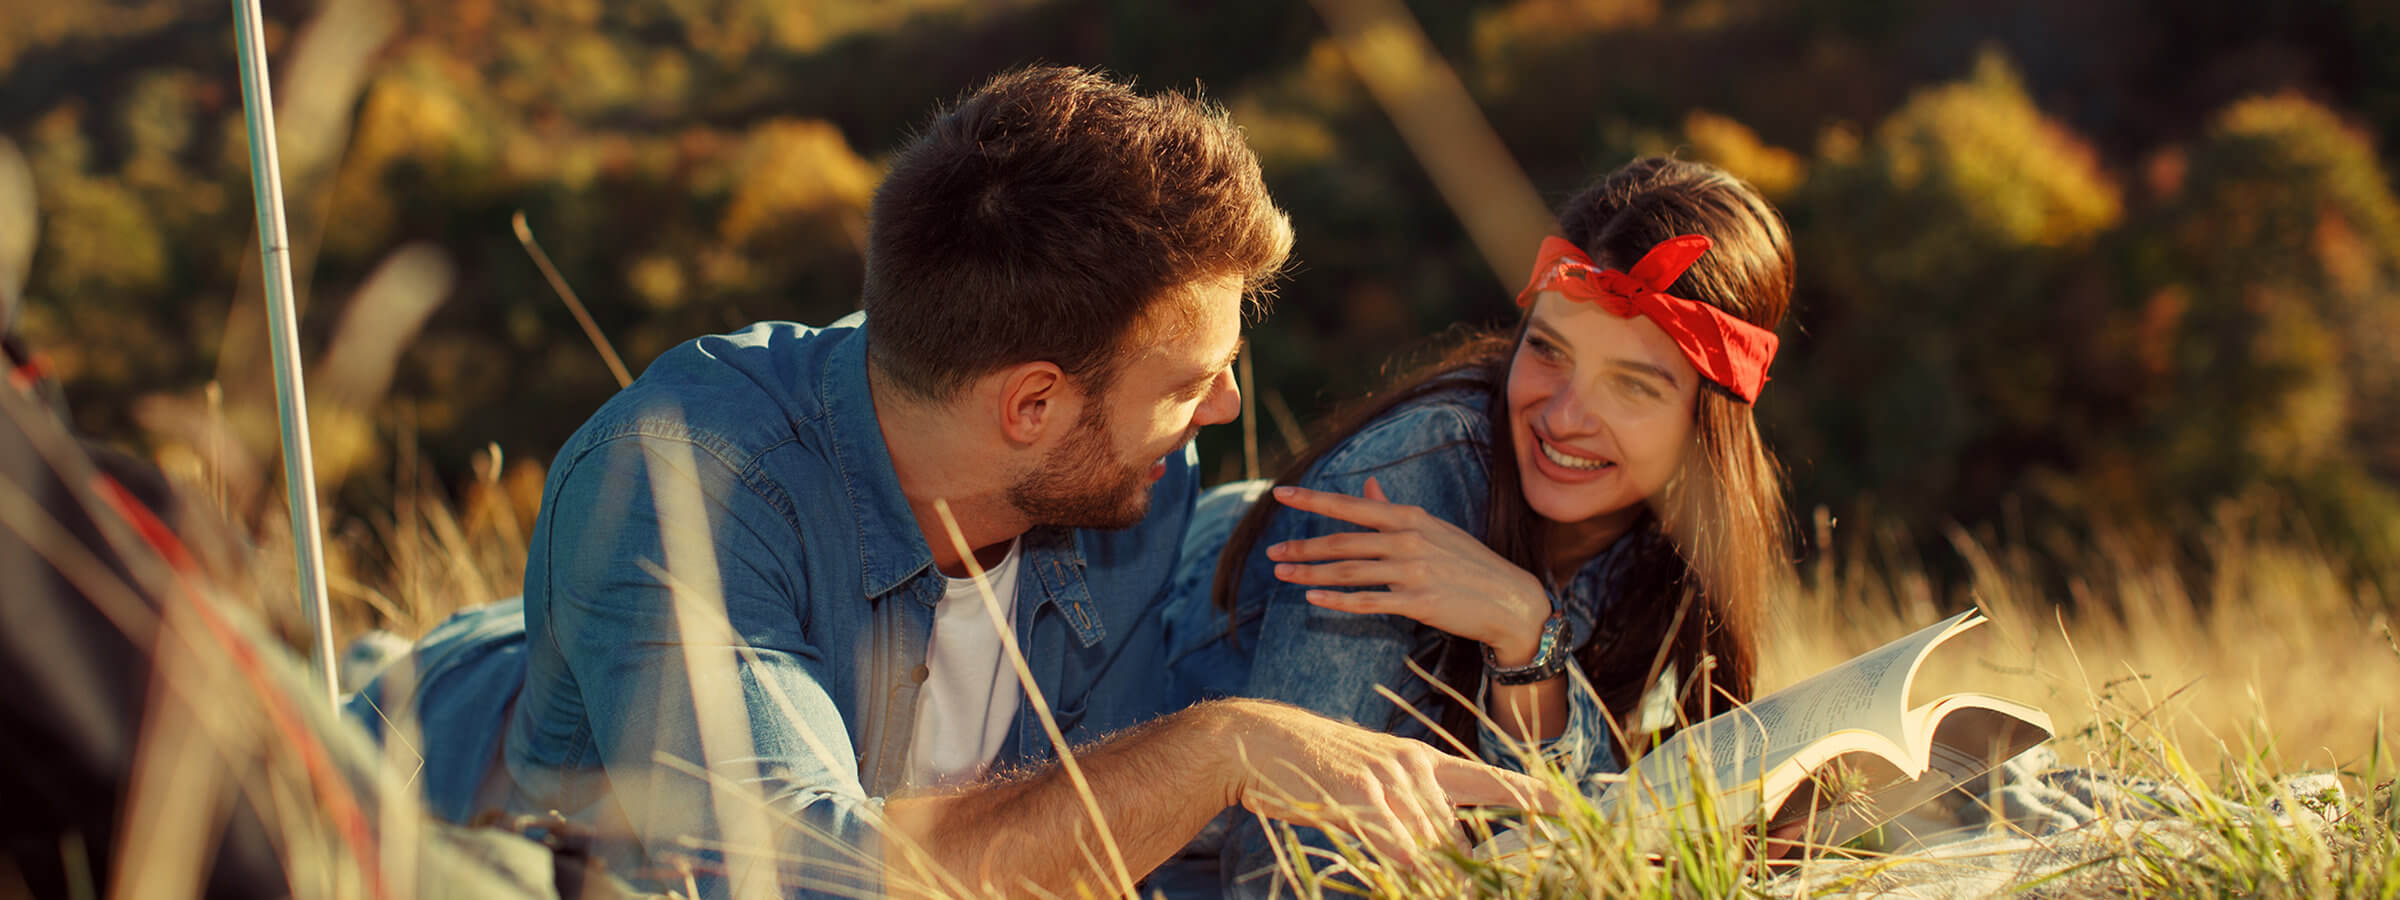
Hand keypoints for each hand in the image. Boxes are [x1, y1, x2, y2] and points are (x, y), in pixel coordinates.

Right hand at [1211, 700, 1560, 860]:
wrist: (1261, 740)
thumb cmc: (1315, 764)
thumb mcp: (1372, 774)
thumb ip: (1409, 806)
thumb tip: (1438, 846)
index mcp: (1422, 759)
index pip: (1490, 778)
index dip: (1532, 792)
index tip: (1572, 805)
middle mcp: (1413, 766)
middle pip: (1455, 834)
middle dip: (1461, 872)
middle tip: (1467, 890)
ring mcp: (1387, 780)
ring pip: (1429, 844)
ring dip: (1433, 877)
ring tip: (1429, 886)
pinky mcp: (1360, 797)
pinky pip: (1396, 847)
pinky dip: (1404, 871)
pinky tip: (1404, 880)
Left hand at [1266, 478, 1553, 664]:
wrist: (1509, 599)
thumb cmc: (1469, 562)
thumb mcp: (1434, 528)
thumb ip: (1395, 510)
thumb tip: (1370, 488)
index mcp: (1410, 517)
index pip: (1351, 505)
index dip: (1312, 500)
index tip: (1281, 495)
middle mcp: (1408, 540)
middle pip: (1343, 542)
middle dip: (1302, 548)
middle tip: (1272, 553)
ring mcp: (1413, 572)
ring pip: (1349, 572)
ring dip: (1311, 574)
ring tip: (1282, 576)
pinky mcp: (1418, 603)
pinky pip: (1368, 602)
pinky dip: (1337, 601)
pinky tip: (1314, 600)